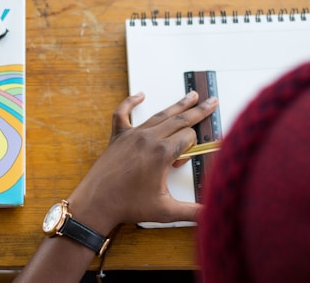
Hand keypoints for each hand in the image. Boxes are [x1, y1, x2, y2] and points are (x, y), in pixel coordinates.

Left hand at [67, 91, 218, 234]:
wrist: (97, 203)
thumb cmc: (128, 206)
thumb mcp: (166, 211)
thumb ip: (193, 212)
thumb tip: (212, 214)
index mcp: (162, 153)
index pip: (189, 139)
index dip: (192, 149)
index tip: (184, 161)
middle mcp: (148, 139)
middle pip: (179, 119)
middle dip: (198, 110)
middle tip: (212, 101)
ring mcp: (132, 135)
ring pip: (159, 115)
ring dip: (177, 105)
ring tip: (191, 95)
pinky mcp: (118, 136)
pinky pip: (123, 113)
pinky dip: (130, 102)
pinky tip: (140, 95)